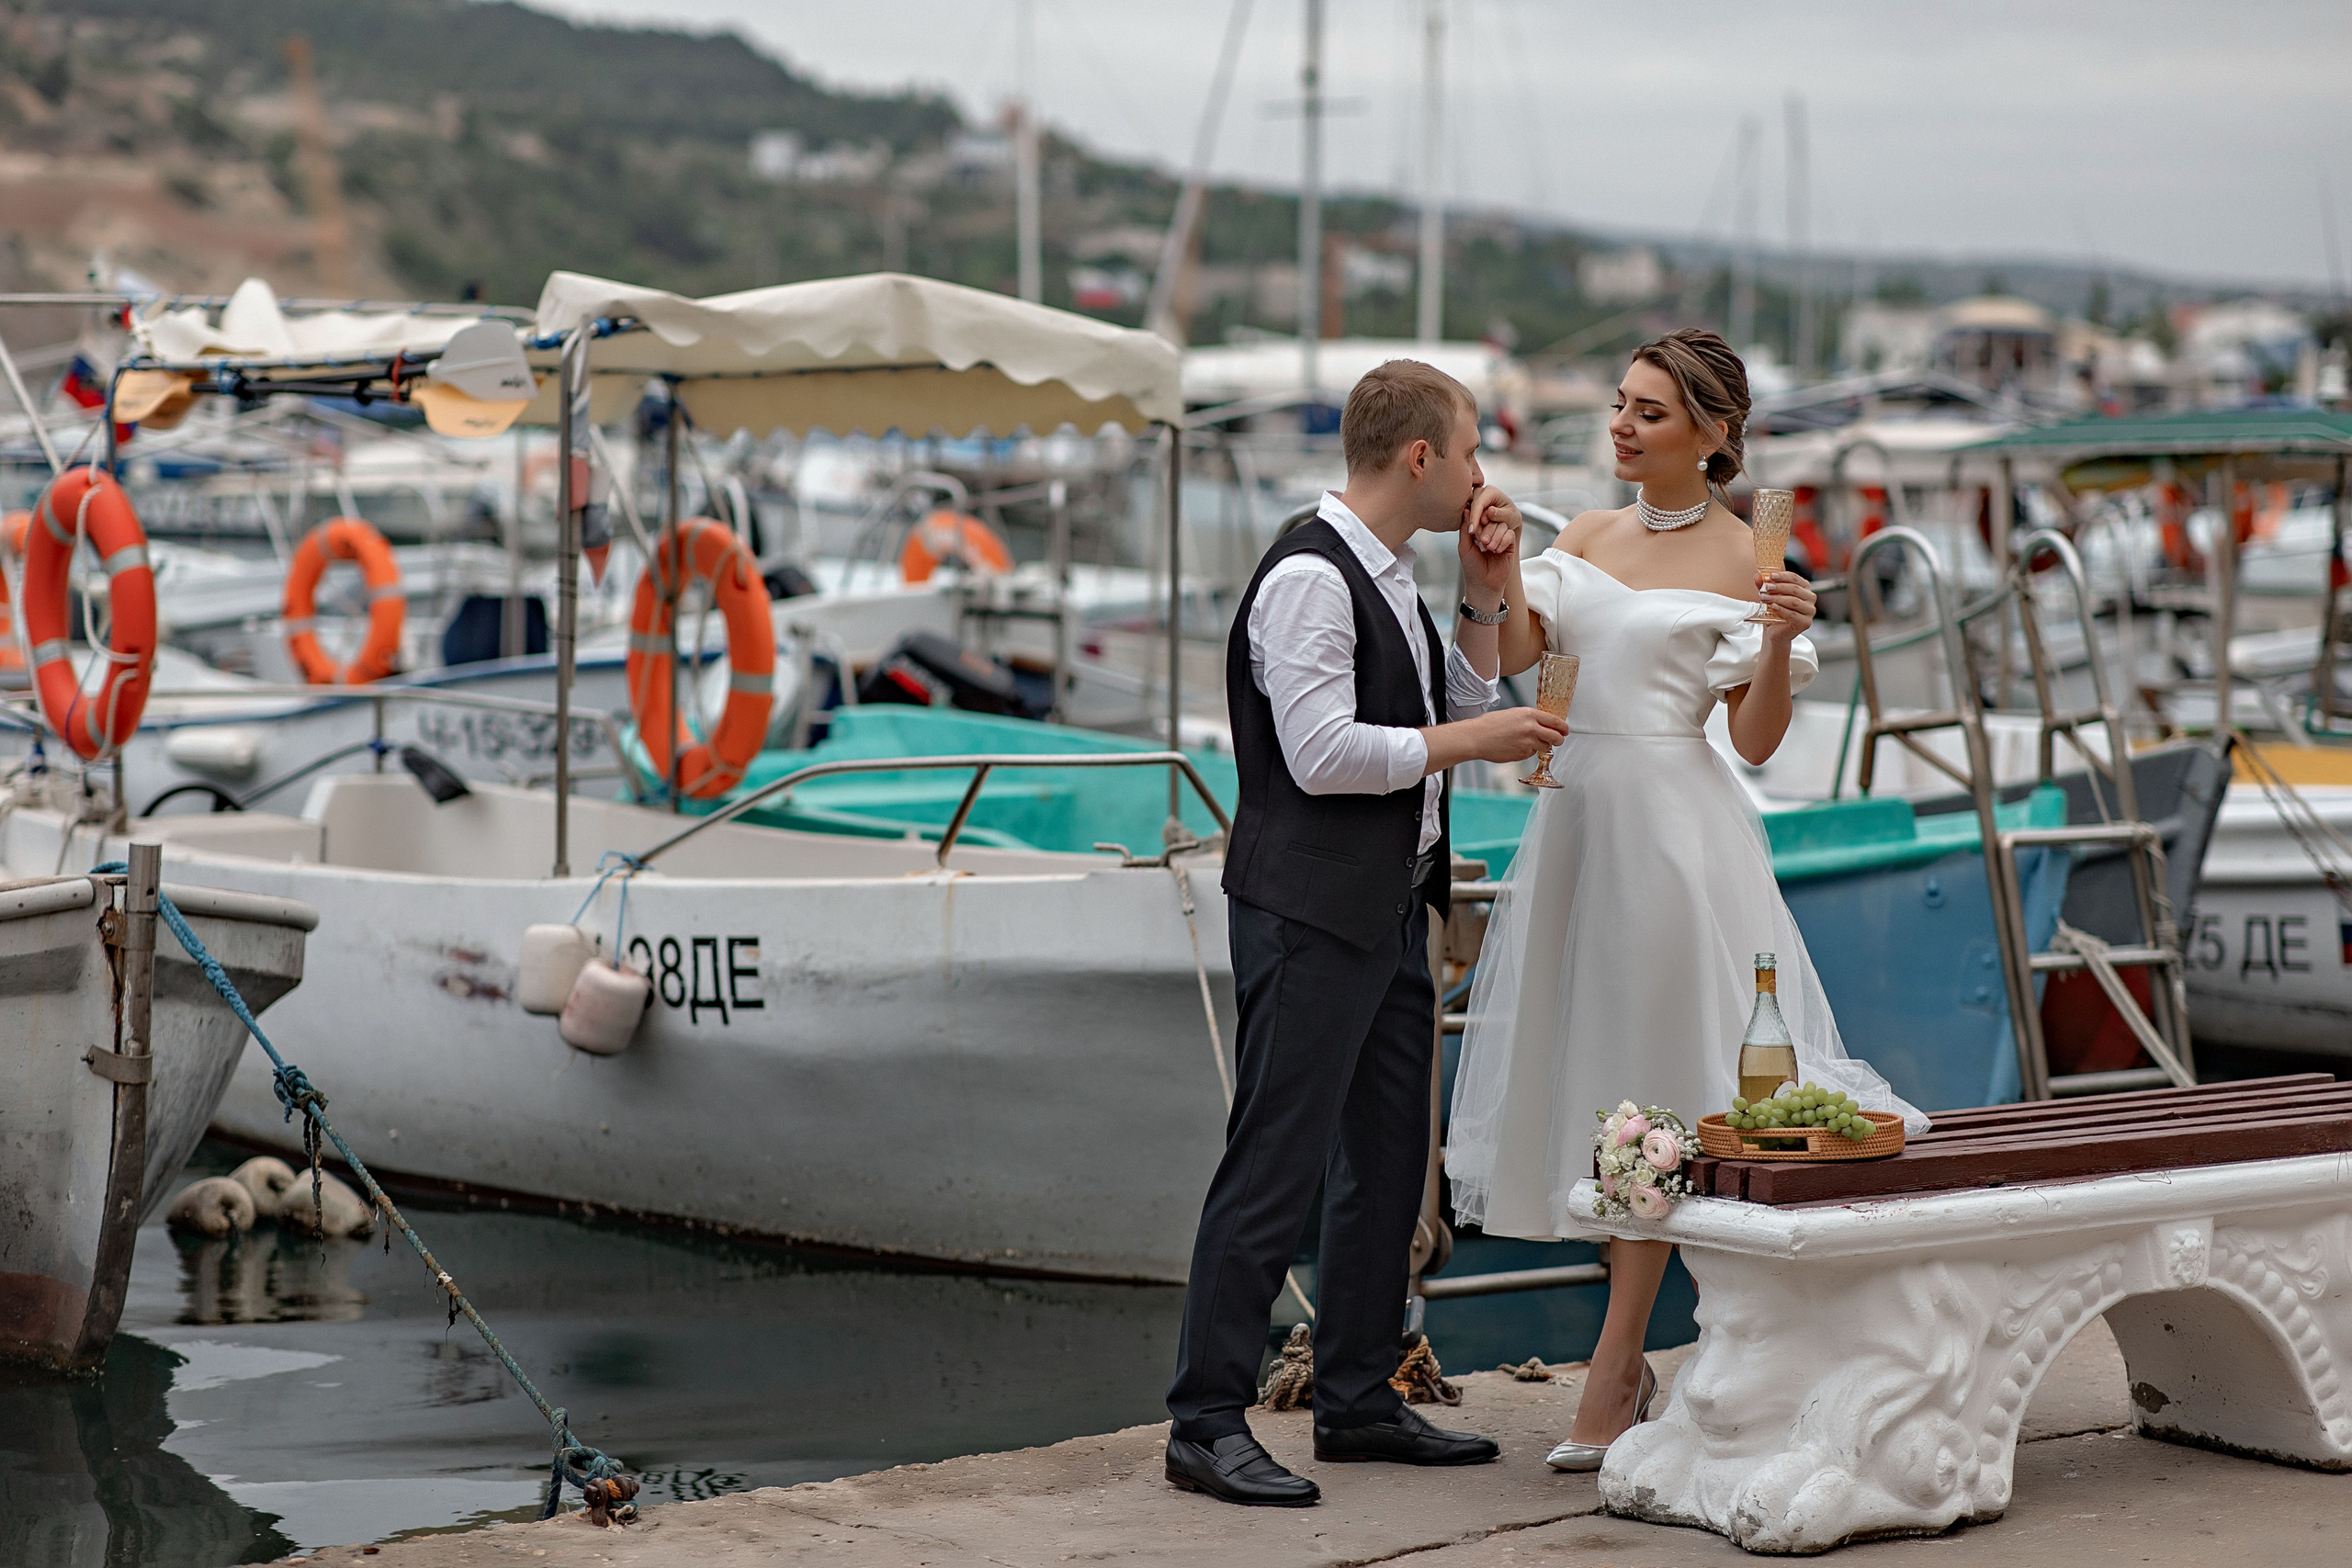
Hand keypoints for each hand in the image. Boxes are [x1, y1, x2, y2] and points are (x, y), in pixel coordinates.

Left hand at [1459, 485, 1521, 600]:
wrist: (1483, 584)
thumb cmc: (1472, 567)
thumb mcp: (1464, 546)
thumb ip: (1465, 528)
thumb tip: (1465, 510)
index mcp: (1478, 532)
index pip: (1481, 517)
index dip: (1478, 521)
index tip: (1475, 533)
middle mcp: (1490, 533)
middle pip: (1493, 519)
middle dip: (1487, 530)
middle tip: (1482, 543)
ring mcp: (1501, 538)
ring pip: (1502, 526)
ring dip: (1495, 536)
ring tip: (1488, 548)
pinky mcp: (1510, 545)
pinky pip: (1510, 535)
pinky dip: (1503, 541)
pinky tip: (1497, 551)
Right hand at [1459, 705, 1567, 763]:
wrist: (1477, 737)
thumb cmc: (1490, 725)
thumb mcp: (1513, 714)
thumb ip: (1529, 718)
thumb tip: (1542, 724)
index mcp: (1529, 714)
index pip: (1555, 721)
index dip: (1563, 727)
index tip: (1565, 730)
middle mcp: (1531, 728)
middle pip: (1556, 737)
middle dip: (1558, 740)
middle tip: (1556, 740)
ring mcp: (1527, 742)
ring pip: (1544, 747)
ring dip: (1540, 746)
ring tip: (1526, 742)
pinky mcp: (1522, 754)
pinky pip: (1531, 754)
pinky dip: (1527, 752)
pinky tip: (1515, 747)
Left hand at [1756, 570, 1815, 642]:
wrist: (1775, 632)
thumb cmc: (1774, 612)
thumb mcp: (1768, 596)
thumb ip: (1764, 586)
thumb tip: (1757, 577)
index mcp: (1804, 588)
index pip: (1795, 578)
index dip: (1783, 576)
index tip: (1771, 576)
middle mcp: (1810, 598)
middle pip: (1795, 589)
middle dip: (1779, 587)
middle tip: (1766, 587)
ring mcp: (1810, 611)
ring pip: (1794, 602)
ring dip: (1778, 599)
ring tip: (1765, 598)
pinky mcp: (1806, 622)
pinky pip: (1793, 615)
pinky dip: (1782, 610)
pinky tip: (1773, 607)